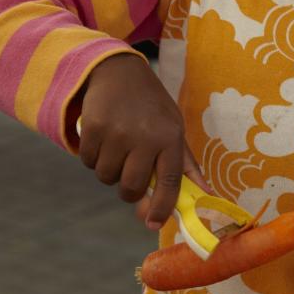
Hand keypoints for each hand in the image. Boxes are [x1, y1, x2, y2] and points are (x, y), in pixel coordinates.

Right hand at [78, 54, 207, 227]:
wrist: (118, 70)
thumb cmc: (151, 106)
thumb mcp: (174, 128)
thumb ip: (185, 164)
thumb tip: (205, 194)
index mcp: (170, 138)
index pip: (169, 184)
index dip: (161, 208)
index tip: (154, 223)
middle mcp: (145, 137)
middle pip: (132, 187)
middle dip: (129, 191)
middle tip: (130, 177)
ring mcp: (117, 133)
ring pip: (107, 177)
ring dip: (109, 171)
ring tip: (117, 149)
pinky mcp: (92, 128)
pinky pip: (88, 162)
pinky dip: (93, 158)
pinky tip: (102, 139)